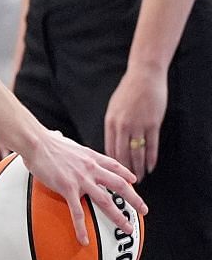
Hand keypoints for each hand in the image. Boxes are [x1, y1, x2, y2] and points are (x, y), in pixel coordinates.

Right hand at [19, 129, 147, 242]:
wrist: (35, 142)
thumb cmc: (44, 141)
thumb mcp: (62, 139)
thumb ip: (64, 141)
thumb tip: (56, 136)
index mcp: (91, 157)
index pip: (115, 166)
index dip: (126, 174)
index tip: (133, 181)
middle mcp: (91, 169)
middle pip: (119, 185)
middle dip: (134, 199)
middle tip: (143, 210)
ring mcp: (81, 180)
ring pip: (106, 201)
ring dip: (119, 216)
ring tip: (127, 228)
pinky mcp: (67, 189)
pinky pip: (77, 212)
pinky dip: (81, 228)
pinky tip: (84, 240)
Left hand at [104, 64, 166, 180]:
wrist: (143, 76)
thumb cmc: (128, 91)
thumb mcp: (113, 109)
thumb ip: (113, 126)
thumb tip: (112, 142)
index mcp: (110, 123)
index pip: (108, 149)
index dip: (110, 164)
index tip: (111, 174)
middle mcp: (122, 126)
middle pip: (122, 154)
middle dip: (123, 171)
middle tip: (125, 183)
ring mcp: (138, 125)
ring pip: (137, 153)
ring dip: (138, 168)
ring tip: (139, 179)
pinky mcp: (152, 124)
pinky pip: (151, 145)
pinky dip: (151, 158)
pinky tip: (150, 166)